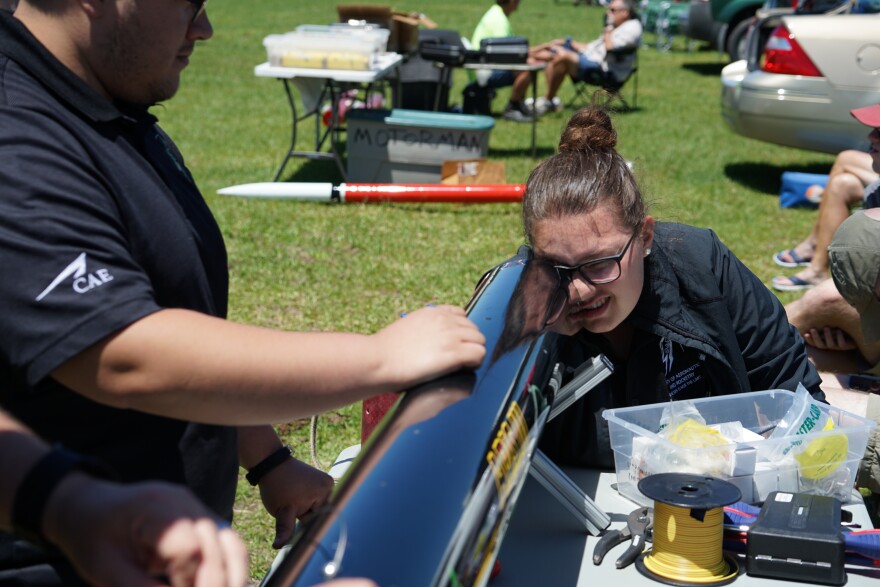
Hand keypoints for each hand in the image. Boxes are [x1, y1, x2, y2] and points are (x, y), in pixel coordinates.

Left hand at [44, 476, 247, 586]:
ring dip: (230, 574)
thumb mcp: (107, 572)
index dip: (191, 578)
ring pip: (232, 541)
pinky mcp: (200, 514)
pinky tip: (208, 583)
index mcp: (154, 511)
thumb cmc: (93, 539)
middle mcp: (182, 502)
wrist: (88, 507)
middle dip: (218, 579)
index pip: (191, 545)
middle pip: (222, 541)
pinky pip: (225, 541)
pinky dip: (224, 566)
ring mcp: (195, 506)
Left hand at [257, 457, 333, 548]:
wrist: (271, 465)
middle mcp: (330, 485)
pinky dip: (306, 502)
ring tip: (292, 500)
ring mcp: (326, 481)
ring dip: (305, 509)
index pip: (319, 518)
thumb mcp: (281, 511)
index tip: (294, 522)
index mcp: (325, 491)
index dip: (306, 524)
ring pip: (317, 507)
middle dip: (305, 515)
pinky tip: (296, 495)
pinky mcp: (321, 480)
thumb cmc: (276, 487)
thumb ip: (285, 529)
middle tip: (291, 508)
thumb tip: (279, 546)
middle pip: (319, 513)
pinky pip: (316, 499)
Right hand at [373, 305, 485, 388]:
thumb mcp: (407, 327)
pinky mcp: (453, 353)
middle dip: (468, 343)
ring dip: (473, 352)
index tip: (453, 343)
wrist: (377, 360)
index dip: (460, 331)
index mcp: (432, 312)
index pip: (460, 314)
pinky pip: (479, 354)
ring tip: (461, 365)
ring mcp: (450, 335)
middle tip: (457, 358)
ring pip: (480, 341)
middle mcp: (444, 320)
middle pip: (473, 328)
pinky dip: (475, 363)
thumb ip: (424, 328)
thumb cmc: (385, 351)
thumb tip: (431, 340)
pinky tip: (463, 369)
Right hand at [803, 326, 856, 350]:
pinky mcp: (845, 346)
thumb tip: (807, 313)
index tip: (805, 334)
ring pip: (830, 345)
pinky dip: (840, 337)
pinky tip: (839, 331)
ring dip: (828, 336)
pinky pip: (841, 344)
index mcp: (822, 341)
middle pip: (820, 345)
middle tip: (813, 329)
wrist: (852, 333)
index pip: (813, 343)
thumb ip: (820, 322)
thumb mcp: (828, 324)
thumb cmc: (838, 325)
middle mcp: (828, 344)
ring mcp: (837, 346)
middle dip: (816, 338)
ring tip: (826, 328)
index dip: (809, 340)